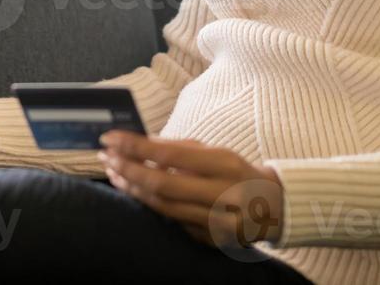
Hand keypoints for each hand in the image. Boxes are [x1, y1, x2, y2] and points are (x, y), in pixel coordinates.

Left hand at [97, 132, 284, 250]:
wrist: (273, 207)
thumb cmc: (237, 172)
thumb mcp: (216, 152)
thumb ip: (180, 148)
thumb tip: (139, 142)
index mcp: (225, 165)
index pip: (171, 154)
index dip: (136, 146)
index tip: (110, 138)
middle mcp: (222, 195)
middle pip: (162, 184)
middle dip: (128, 169)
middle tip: (105, 157)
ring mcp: (216, 222)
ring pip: (163, 207)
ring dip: (133, 189)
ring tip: (114, 172)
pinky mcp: (210, 240)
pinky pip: (172, 221)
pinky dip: (151, 206)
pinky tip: (134, 193)